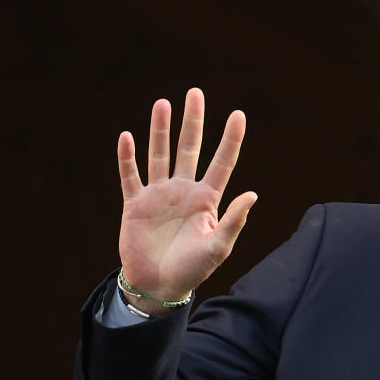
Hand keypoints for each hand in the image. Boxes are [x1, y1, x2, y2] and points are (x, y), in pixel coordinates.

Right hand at [117, 88, 256, 304]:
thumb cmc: (192, 270)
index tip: (238, 114)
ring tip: (162, 103)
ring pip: (159, 154)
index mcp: (206, 200)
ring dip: (160, 130)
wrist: (158, 286)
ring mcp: (158, 195)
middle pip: (189, 149)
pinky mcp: (136, 204)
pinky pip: (130, 176)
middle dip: (192, 122)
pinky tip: (127, 136)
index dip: (230, 140)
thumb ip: (233, 220)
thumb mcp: (218, 248)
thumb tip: (253, 194)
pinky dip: (127, 158)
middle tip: (195, 93)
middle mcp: (183, 191)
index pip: (222, 163)